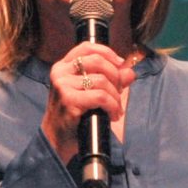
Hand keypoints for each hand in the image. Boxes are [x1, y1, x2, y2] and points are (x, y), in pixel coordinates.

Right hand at [39, 42, 130, 161]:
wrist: (57, 140)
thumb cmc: (74, 115)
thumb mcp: (90, 93)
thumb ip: (110, 80)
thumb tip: (130, 72)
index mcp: (63, 66)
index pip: (86, 47)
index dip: (107, 52)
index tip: (120, 64)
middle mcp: (60, 73)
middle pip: (97, 61)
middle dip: (115, 75)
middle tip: (120, 91)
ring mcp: (63, 86)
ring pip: (102, 81)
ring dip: (116, 96)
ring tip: (117, 109)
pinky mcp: (69, 101)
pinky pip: (101, 97)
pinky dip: (112, 106)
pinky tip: (113, 115)